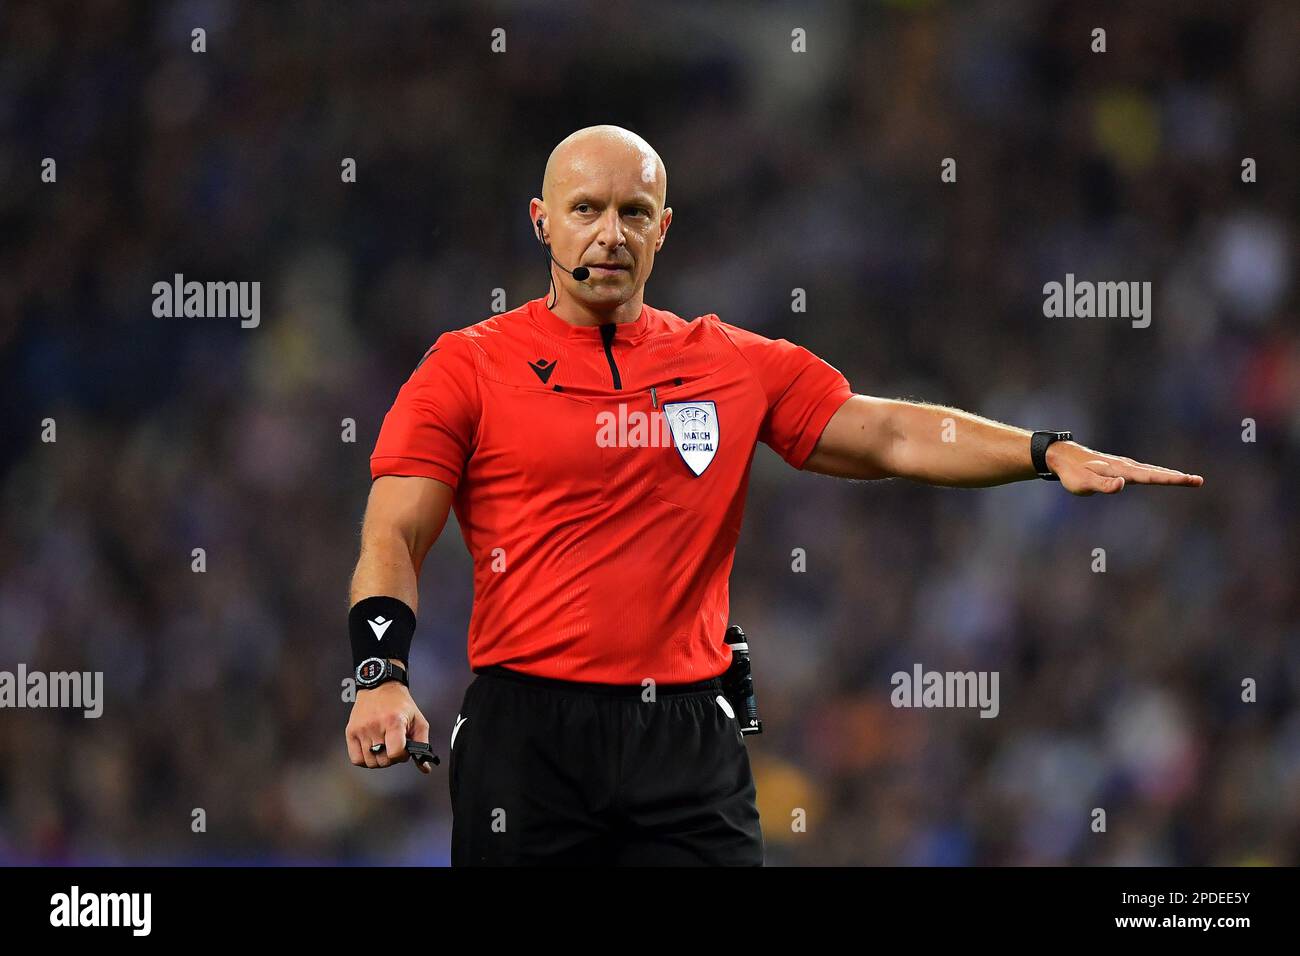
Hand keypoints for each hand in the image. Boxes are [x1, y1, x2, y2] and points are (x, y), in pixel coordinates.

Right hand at [345, 677, 432, 773]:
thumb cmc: (401, 704)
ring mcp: (361, 729)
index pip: (395, 753)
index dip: (402, 756)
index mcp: (393, 722)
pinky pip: (356, 759)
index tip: (404, 749)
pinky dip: (365, 760)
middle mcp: (375, 726)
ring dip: (379, 759)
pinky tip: (372, 750)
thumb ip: (422, 744)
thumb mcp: (418, 721)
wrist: (380, 687)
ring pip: (370, 762)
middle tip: (394, 746)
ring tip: (384, 747)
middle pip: (383, 761)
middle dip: (392, 758)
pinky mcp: (350, 732)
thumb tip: (425, 768)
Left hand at [1045, 441, 1204, 495]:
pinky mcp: (1120, 467)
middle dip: (1177, 477)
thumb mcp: (1083, 484)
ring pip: (1151, 470)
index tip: (1190, 479)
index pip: (1150, 476)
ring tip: (1187, 479)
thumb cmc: (1072, 473)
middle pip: (1156, 472)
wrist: (1062, 456)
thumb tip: (1123, 485)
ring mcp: (1124, 465)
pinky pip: (1144, 470)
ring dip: (1170, 474)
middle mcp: (1126, 466)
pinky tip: (1162, 474)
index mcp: (1121, 471)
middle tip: (1198, 481)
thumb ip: (1103, 485)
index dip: (1171, 479)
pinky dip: (1157, 472)